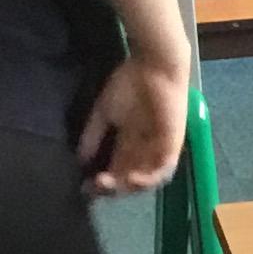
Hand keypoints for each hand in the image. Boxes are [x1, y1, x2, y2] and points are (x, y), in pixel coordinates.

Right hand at [77, 50, 187, 195]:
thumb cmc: (129, 83)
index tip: (84, 187)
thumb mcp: (104, 111)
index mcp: (130, 141)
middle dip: (112, 186)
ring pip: (148, 176)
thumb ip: (93, 134)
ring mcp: (160, 146)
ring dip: (130, 186)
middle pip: (129, 176)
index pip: (116, 168)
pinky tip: (133, 179)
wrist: (153, 64)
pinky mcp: (172, 142)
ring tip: (113, 187)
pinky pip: (164, 167)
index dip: (102, 180)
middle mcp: (145, 148)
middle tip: (95, 189)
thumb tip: (80, 159)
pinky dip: (149, 176)